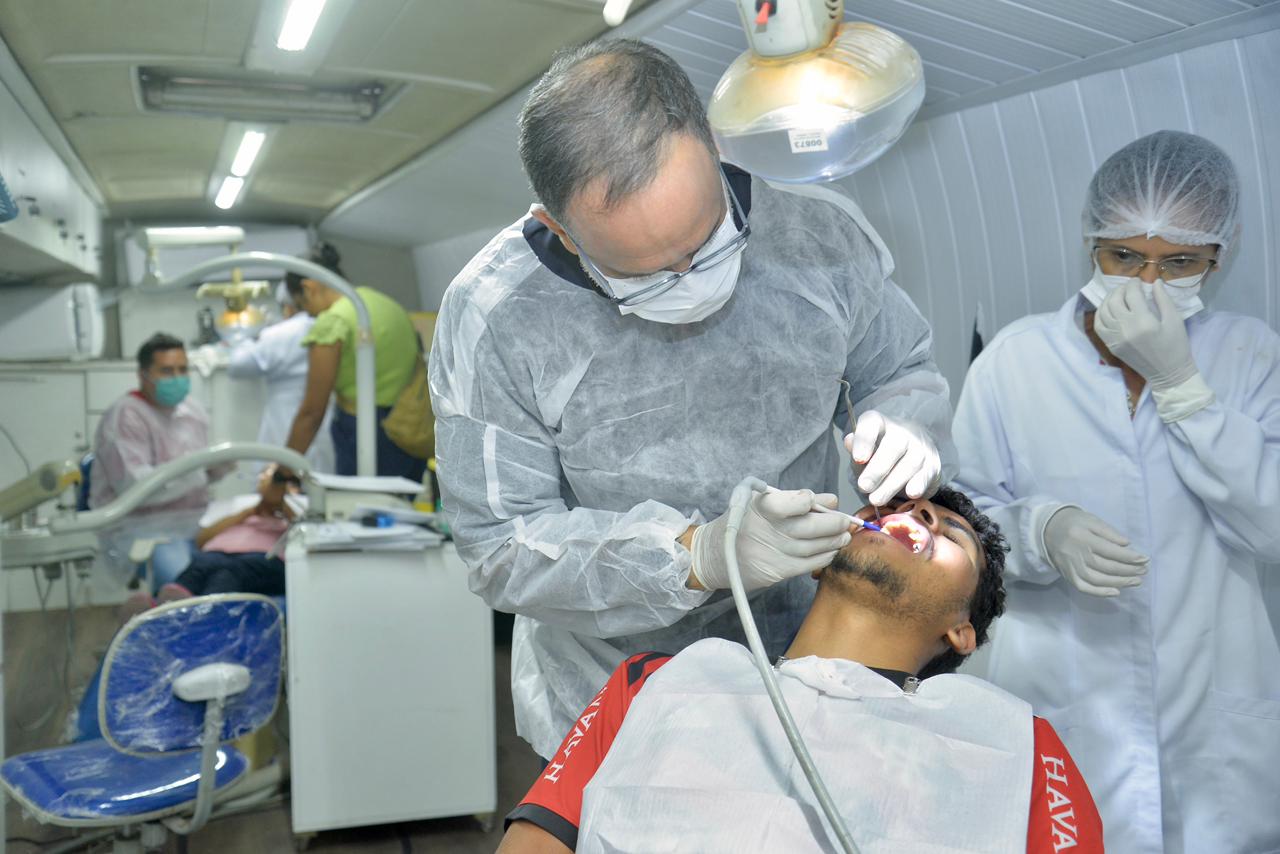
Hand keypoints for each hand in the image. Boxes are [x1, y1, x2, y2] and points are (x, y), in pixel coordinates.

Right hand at [690, 489, 851, 590]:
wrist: (714, 555)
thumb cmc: (743, 522)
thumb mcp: (758, 502)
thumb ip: (793, 499)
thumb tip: (830, 501)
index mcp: (761, 507)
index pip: (797, 501)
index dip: (812, 500)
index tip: (820, 501)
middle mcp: (767, 531)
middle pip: (811, 527)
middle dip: (834, 524)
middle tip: (846, 522)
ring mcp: (772, 553)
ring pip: (814, 547)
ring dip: (834, 541)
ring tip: (843, 536)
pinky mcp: (776, 572)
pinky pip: (809, 565)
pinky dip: (825, 557)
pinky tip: (830, 551)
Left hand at [844, 411, 941, 505]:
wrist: (912, 454)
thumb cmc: (879, 454)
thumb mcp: (863, 450)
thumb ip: (855, 448)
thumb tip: (849, 441)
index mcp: (880, 423)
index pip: (872, 423)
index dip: (865, 440)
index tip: (858, 459)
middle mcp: (903, 431)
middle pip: (893, 446)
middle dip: (877, 469)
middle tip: (864, 486)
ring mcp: (921, 447)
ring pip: (909, 463)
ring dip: (892, 484)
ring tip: (876, 499)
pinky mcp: (933, 464)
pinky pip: (926, 473)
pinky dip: (919, 483)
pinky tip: (911, 493)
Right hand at [1042, 507, 1147, 596]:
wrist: (1048, 530)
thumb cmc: (1074, 523)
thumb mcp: (1091, 520)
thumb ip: (1109, 532)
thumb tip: (1127, 545)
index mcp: (1083, 537)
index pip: (1110, 551)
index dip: (1129, 557)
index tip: (1145, 559)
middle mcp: (1076, 554)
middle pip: (1106, 567)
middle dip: (1128, 570)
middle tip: (1143, 571)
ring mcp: (1071, 566)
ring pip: (1097, 580)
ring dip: (1119, 582)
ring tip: (1136, 581)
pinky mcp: (1068, 575)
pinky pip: (1084, 587)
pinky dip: (1100, 592)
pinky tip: (1116, 592)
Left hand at [1093, 280, 1196, 389]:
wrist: (1168, 374)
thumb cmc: (1176, 346)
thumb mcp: (1175, 320)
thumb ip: (1163, 299)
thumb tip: (1155, 282)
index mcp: (1143, 321)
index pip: (1131, 295)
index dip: (1133, 284)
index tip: (1138, 281)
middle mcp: (1125, 329)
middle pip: (1114, 301)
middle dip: (1120, 289)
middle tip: (1128, 287)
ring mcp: (1115, 338)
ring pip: (1103, 312)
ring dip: (1109, 299)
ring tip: (1118, 295)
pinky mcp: (1111, 346)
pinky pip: (1099, 326)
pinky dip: (1101, 314)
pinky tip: (1109, 309)